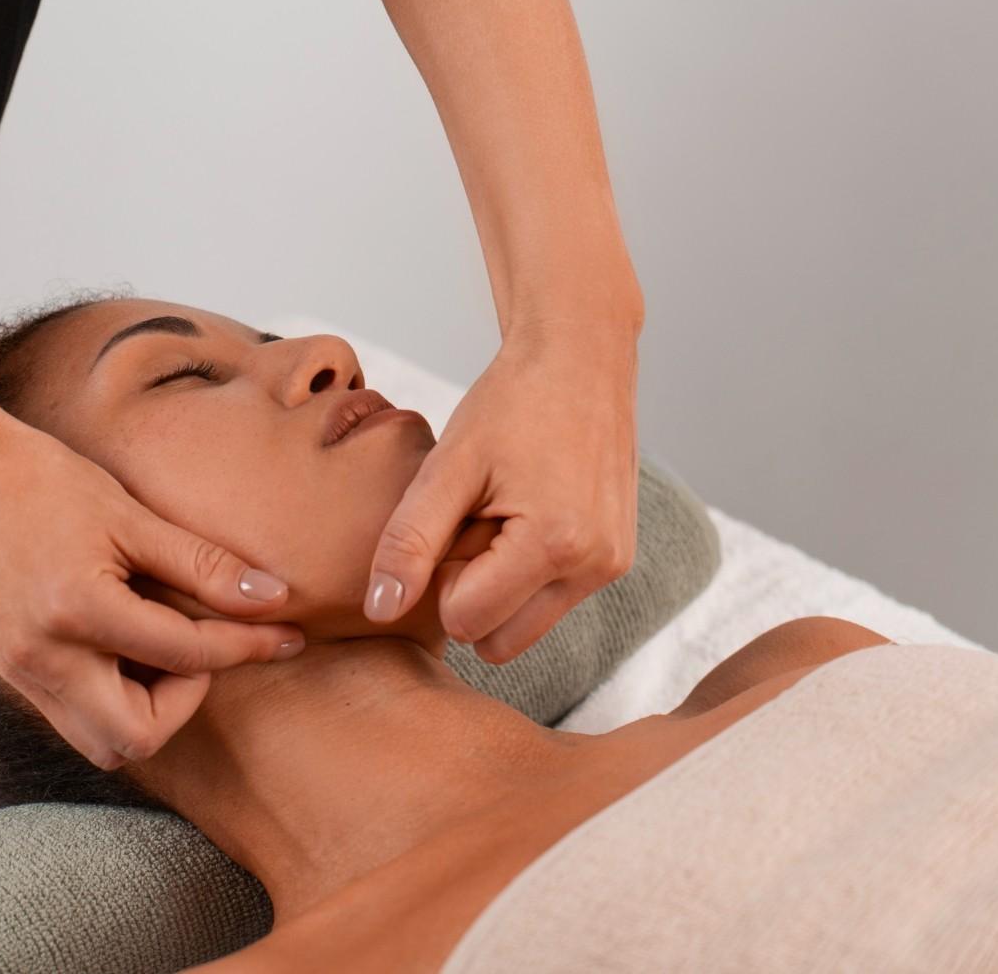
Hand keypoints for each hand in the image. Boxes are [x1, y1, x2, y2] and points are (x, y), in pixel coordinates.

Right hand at [0, 419, 306, 768]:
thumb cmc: (46, 483)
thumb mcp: (132, 517)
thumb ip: (204, 567)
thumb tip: (274, 599)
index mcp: (76, 612)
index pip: (184, 656)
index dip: (246, 645)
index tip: (285, 633)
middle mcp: (43, 658)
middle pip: (135, 738)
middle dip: (185, 702)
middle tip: (198, 646)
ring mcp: (21, 673)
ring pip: (104, 744)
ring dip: (150, 711)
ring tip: (164, 647)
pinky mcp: (14, 672)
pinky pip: (77, 719)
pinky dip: (118, 701)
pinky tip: (133, 648)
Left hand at [364, 309, 641, 663]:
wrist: (580, 358)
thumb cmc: (512, 402)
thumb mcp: (447, 466)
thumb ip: (409, 540)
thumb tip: (380, 610)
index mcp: (555, 545)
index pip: (465, 622)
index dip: (441, 579)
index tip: (453, 520)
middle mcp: (595, 566)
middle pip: (498, 640)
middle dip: (472, 593)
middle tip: (473, 522)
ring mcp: (612, 565)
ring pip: (524, 626)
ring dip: (499, 584)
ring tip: (500, 514)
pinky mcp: (617, 558)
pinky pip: (551, 598)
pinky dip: (526, 570)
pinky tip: (525, 513)